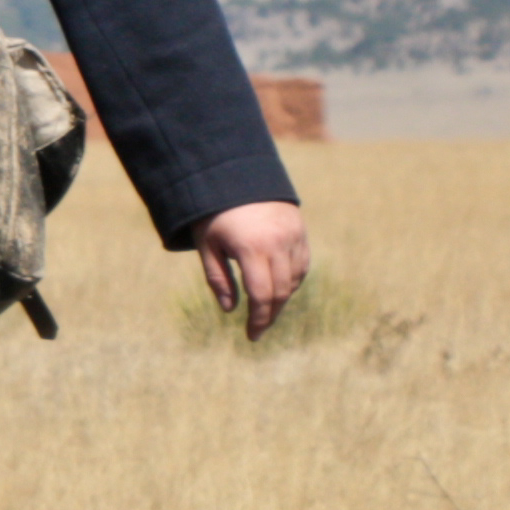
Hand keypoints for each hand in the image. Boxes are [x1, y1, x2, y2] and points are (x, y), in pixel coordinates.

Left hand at [192, 199, 308, 337]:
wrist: (234, 173)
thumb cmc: (213, 213)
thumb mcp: (207, 244)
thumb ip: (218, 278)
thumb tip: (232, 310)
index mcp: (250, 247)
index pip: (261, 295)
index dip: (259, 320)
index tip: (252, 336)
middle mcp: (277, 242)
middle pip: (281, 292)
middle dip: (271, 314)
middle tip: (259, 328)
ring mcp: (293, 235)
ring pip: (294, 280)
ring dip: (282, 298)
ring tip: (265, 308)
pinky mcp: (301, 230)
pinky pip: (302, 264)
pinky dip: (292, 280)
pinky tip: (279, 287)